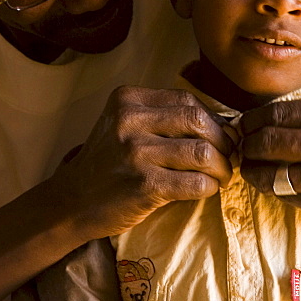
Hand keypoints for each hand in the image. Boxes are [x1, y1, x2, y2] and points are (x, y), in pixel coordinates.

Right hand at [52, 86, 234, 238]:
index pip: (187, 99)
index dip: (213, 118)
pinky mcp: (144, 185)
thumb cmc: (109, 163)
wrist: (73, 201)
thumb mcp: (125, 125)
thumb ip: (164, 118)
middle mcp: (130, 120)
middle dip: (223, 141)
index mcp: (128, 99)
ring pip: (203, 152)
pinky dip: (210, 187)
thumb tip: (226, 125)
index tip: (220, 135)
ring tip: (221, 176)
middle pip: (199, 121)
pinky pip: (196, 183)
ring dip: (222, 167)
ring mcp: (136, 153)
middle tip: (227, 157)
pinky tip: (207, 189)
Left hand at [238, 98, 300, 221]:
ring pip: (270, 173)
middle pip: (268, 142)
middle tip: (242, 145)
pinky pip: (286, 195)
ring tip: (250, 166)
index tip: (244, 124)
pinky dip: (272, 187)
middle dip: (247, 144)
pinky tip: (270, 181)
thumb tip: (264, 121)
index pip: (276, 113)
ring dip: (253, 170)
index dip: (252, 120)